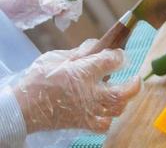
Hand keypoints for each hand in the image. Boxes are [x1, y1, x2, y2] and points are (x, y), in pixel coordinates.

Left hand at [0, 0, 81, 30]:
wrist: (5, 4)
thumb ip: (45, 1)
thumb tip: (61, 7)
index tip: (66, 10)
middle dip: (71, 8)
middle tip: (63, 18)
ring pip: (72, 5)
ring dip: (69, 15)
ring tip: (60, 23)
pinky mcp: (57, 6)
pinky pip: (67, 12)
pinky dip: (65, 19)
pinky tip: (60, 24)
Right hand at [13, 39, 140, 132]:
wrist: (24, 107)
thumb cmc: (39, 79)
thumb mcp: (56, 57)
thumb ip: (79, 52)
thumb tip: (97, 45)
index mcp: (83, 73)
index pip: (111, 62)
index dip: (119, 56)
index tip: (119, 54)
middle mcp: (90, 93)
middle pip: (122, 92)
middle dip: (134, 84)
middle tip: (136, 78)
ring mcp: (89, 111)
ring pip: (117, 109)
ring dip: (123, 100)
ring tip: (121, 92)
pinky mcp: (84, 123)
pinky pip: (104, 124)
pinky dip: (108, 118)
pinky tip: (106, 111)